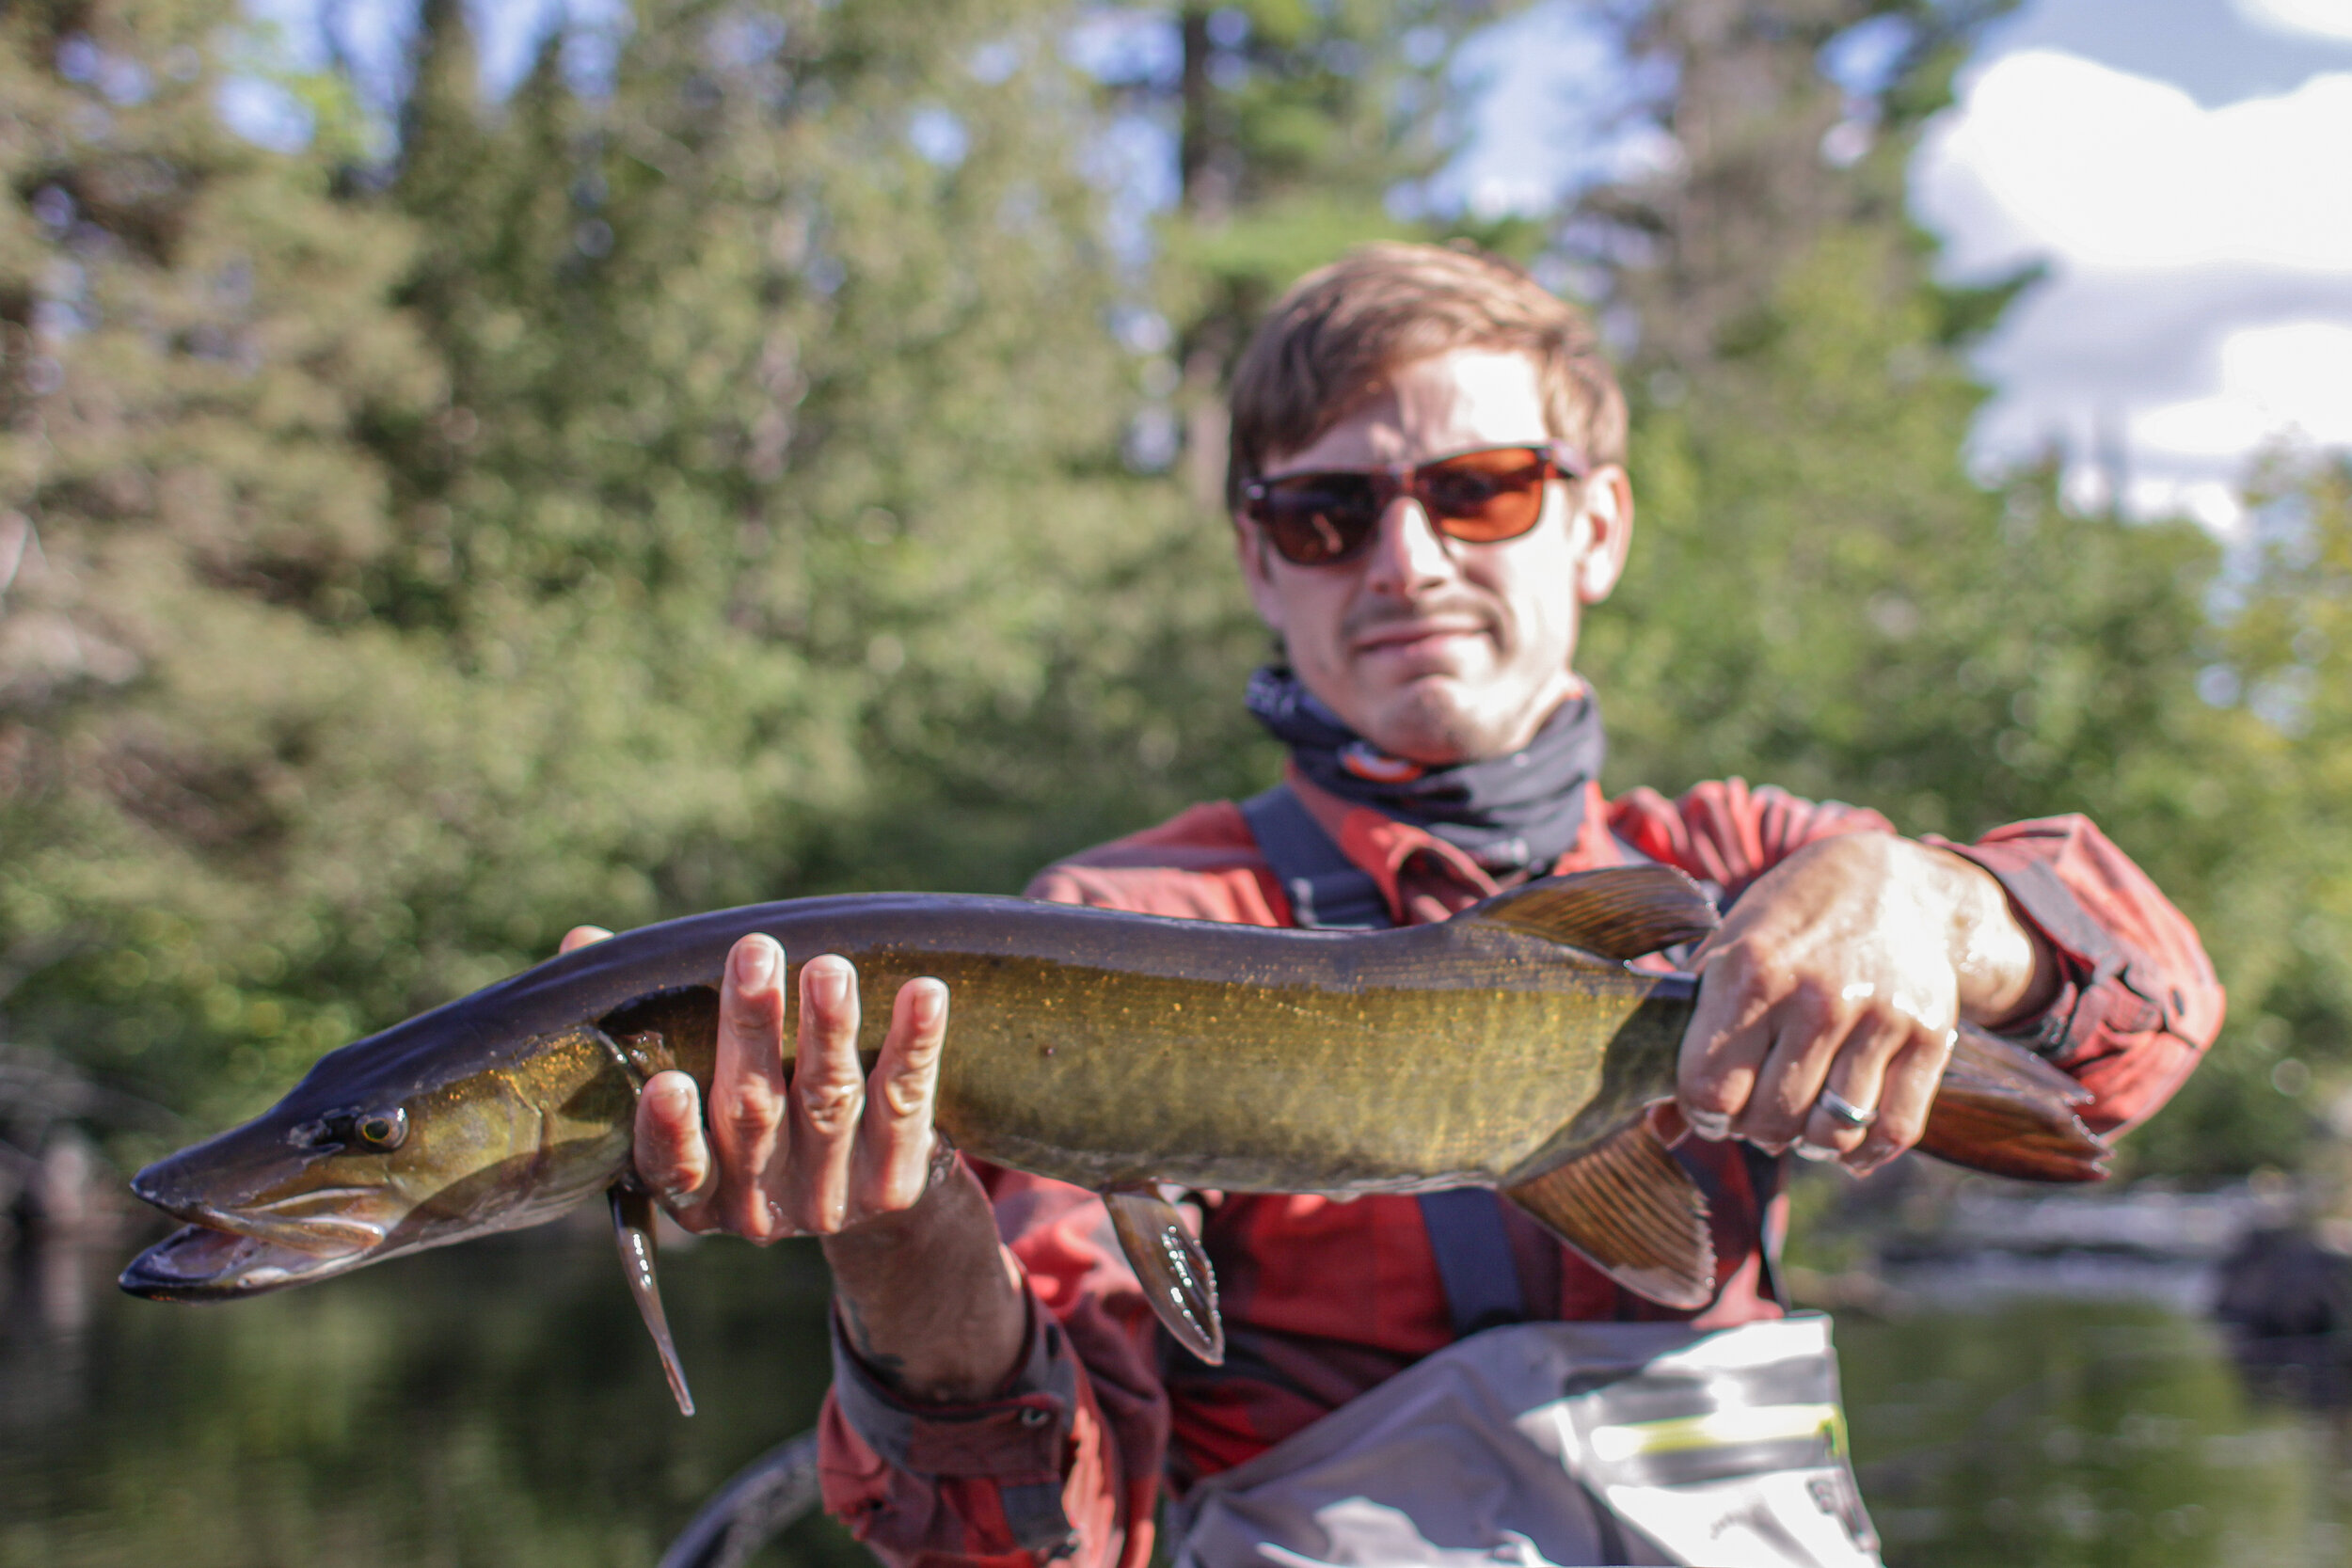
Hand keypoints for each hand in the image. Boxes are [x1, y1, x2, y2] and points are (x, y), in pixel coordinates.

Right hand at [558, 926, 950, 1238]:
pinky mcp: (895, 1183)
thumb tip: (581, 939)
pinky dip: (915, 1046)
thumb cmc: (753, 1113)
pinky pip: (906, 1104)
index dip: (667, 1131)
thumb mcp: (693, 1083)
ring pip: (828, 1102)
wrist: (862, 1202)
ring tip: (830, 967)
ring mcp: (830, 1198)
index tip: (665, 1084)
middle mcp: (758, 1206)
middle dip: (753, 1029)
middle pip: (752, 1111)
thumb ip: (642, 1018)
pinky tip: (925, 992)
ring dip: (829, 1029)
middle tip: (755, 952)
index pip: (673, 1169)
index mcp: (697, 1191)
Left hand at [1673, 834, 2052, 1175]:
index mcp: (1753, 971)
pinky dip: (1867, 1154)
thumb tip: (1662, 1130)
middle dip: (1753, 1130)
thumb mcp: (1725, 958)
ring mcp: (1880, 1016)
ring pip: (1834, 1132)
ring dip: (1808, 1144)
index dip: (1702, 1113)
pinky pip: (1895, 1128)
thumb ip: (1688, 1038)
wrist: (1887, 884)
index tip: (1710, 1107)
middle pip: (1771, 1118)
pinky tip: (1846, 1144)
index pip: (1711, 1087)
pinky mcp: (1931, 1035)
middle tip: (1755, 1112)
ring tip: (1797, 1123)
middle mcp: (1818, 995)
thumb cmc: (1787, 929)